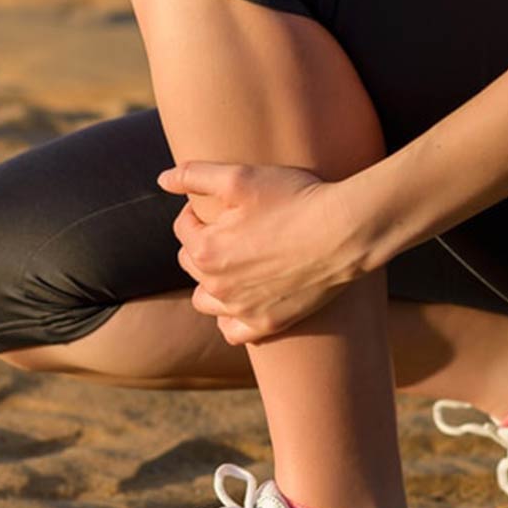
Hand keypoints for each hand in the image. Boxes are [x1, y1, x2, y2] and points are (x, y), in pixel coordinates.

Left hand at [158, 161, 368, 344]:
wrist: (345, 232)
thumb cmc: (294, 199)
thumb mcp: (240, 176)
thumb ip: (194, 175)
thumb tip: (162, 179)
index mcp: (205, 249)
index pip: (183, 227)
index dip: (200, 211)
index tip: (226, 204)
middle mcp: (216, 286)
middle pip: (191, 263)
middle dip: (205, 244)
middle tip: (235, 229)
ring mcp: (241, 309)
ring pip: (206, 300)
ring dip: (212, 283)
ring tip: (236, 265)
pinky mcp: (267, 324)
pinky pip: (232, 331)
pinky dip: (232, 318)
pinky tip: (244, 299)